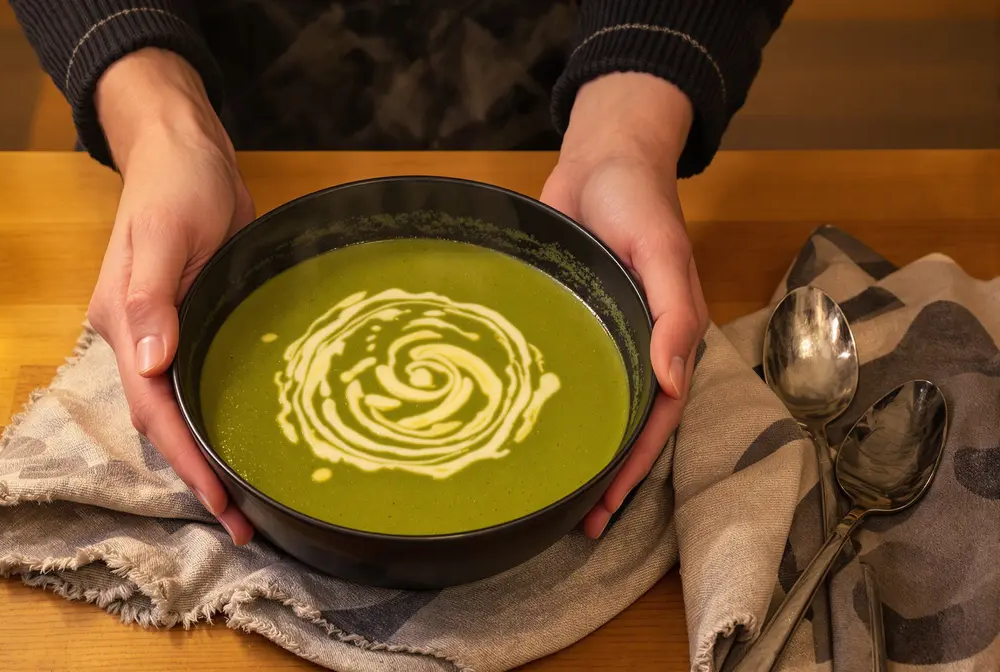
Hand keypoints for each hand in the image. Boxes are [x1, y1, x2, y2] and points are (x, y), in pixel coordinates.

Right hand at [90, 49, 255, 543]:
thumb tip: (150, 363)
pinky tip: (250, 442)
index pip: (153, 409)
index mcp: (123, 325)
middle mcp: (140, 342)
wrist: (187, 152)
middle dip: (200, 476)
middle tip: (246, 524)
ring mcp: (167, 337)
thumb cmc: (174, 185)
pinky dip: (222, 420)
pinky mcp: (196, 326)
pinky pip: (204, 384)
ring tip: (251, 502)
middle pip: (165, 423)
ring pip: (183, 410)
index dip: (187, 458)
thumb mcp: (166, 234)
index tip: (222, 501)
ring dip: (211, 456)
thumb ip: (153, 298)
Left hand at [541, 73, 709, 537]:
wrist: (600, 156)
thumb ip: (673, 314)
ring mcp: (600, 333)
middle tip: (574, 523)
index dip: (634, 465)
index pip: (656, 416)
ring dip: (579, 447)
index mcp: (666, 337)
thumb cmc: (637, 200)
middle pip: (625, 422)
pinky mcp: (568, 318)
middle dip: (605, 475)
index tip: (606, 508)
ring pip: (593, 403)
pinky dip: (553, 402)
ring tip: (549, 493)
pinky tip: (522, 423)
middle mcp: (635, 344)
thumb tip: (673, 381)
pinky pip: (563, 369)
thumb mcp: (661, 252)